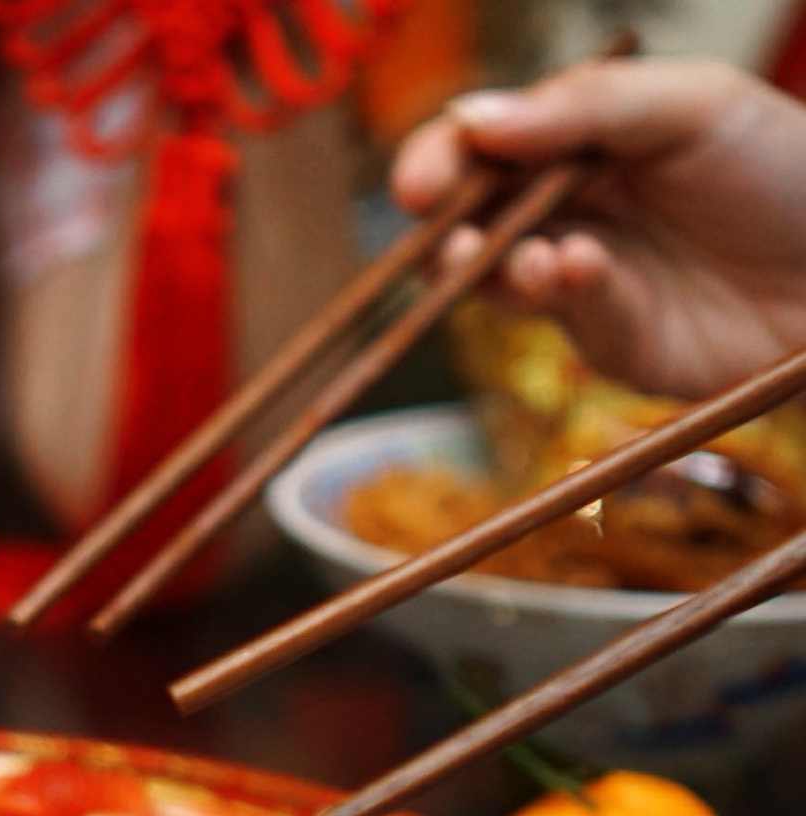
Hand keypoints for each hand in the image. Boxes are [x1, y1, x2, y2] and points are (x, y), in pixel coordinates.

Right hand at [394, 58, 805, 398]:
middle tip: (447, 241)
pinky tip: (583, 273)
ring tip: (531, 264)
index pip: (489, 142)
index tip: (420, 184)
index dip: (443, 160)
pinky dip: (563, 293)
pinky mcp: (607, 335)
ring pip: (498, 277)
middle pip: (474, 217)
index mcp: (587, 135)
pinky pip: (562, 314)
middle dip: (448, 230)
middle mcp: (574, 203)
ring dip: (496, 272)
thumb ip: (586, 106)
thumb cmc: (788, 169)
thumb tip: (470, 119)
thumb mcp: (693, 106)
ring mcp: (584, 272)